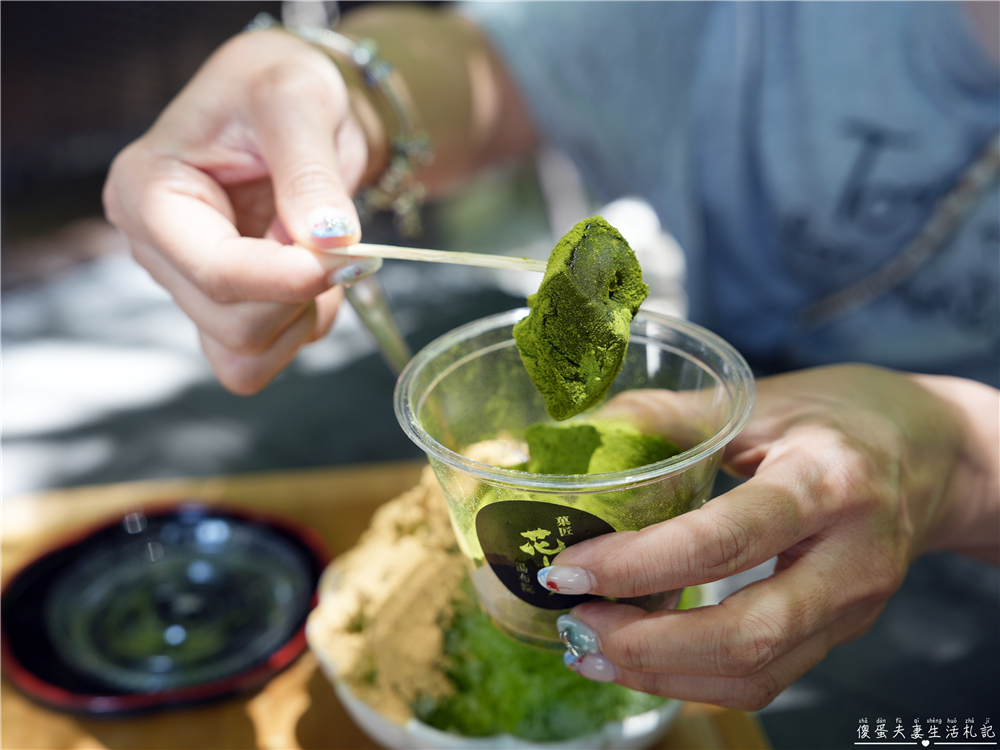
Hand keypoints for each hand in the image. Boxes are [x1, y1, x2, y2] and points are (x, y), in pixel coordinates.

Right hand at [103, 28, 375, 393]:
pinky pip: (264, 355)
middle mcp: (156, 248)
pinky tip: (315, 276)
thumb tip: (331, 240)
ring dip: (302, 316)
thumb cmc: (278, 85)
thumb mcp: (298, 99)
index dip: (288, 277)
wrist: (294, 105)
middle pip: (233, 325)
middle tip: (340, 237)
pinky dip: (303, 325)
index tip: (349, 254)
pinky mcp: (222, 306)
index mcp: (147, 191)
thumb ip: (311, 172)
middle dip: (302, 293)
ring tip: (320, 252)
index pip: (216, 270)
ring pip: (246, 355)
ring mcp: (188, 284)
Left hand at [541, 365, 998, 708]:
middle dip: (648, 644)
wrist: (936, 453)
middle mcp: (850, 557)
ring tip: (590, 648)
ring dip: (663, 674)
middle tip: (575, 622)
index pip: (726, 540)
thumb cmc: (840, 415)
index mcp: (827, 482)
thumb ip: (671, 416)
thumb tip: (583, 431)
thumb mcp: (759, 400)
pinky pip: (768, 677)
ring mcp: (852, 606)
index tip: (570, 569)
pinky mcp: (841, 631)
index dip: (640, 564)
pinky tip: (640, 659)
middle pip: (749, 633)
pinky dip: (695, 680)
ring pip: (758, 672)